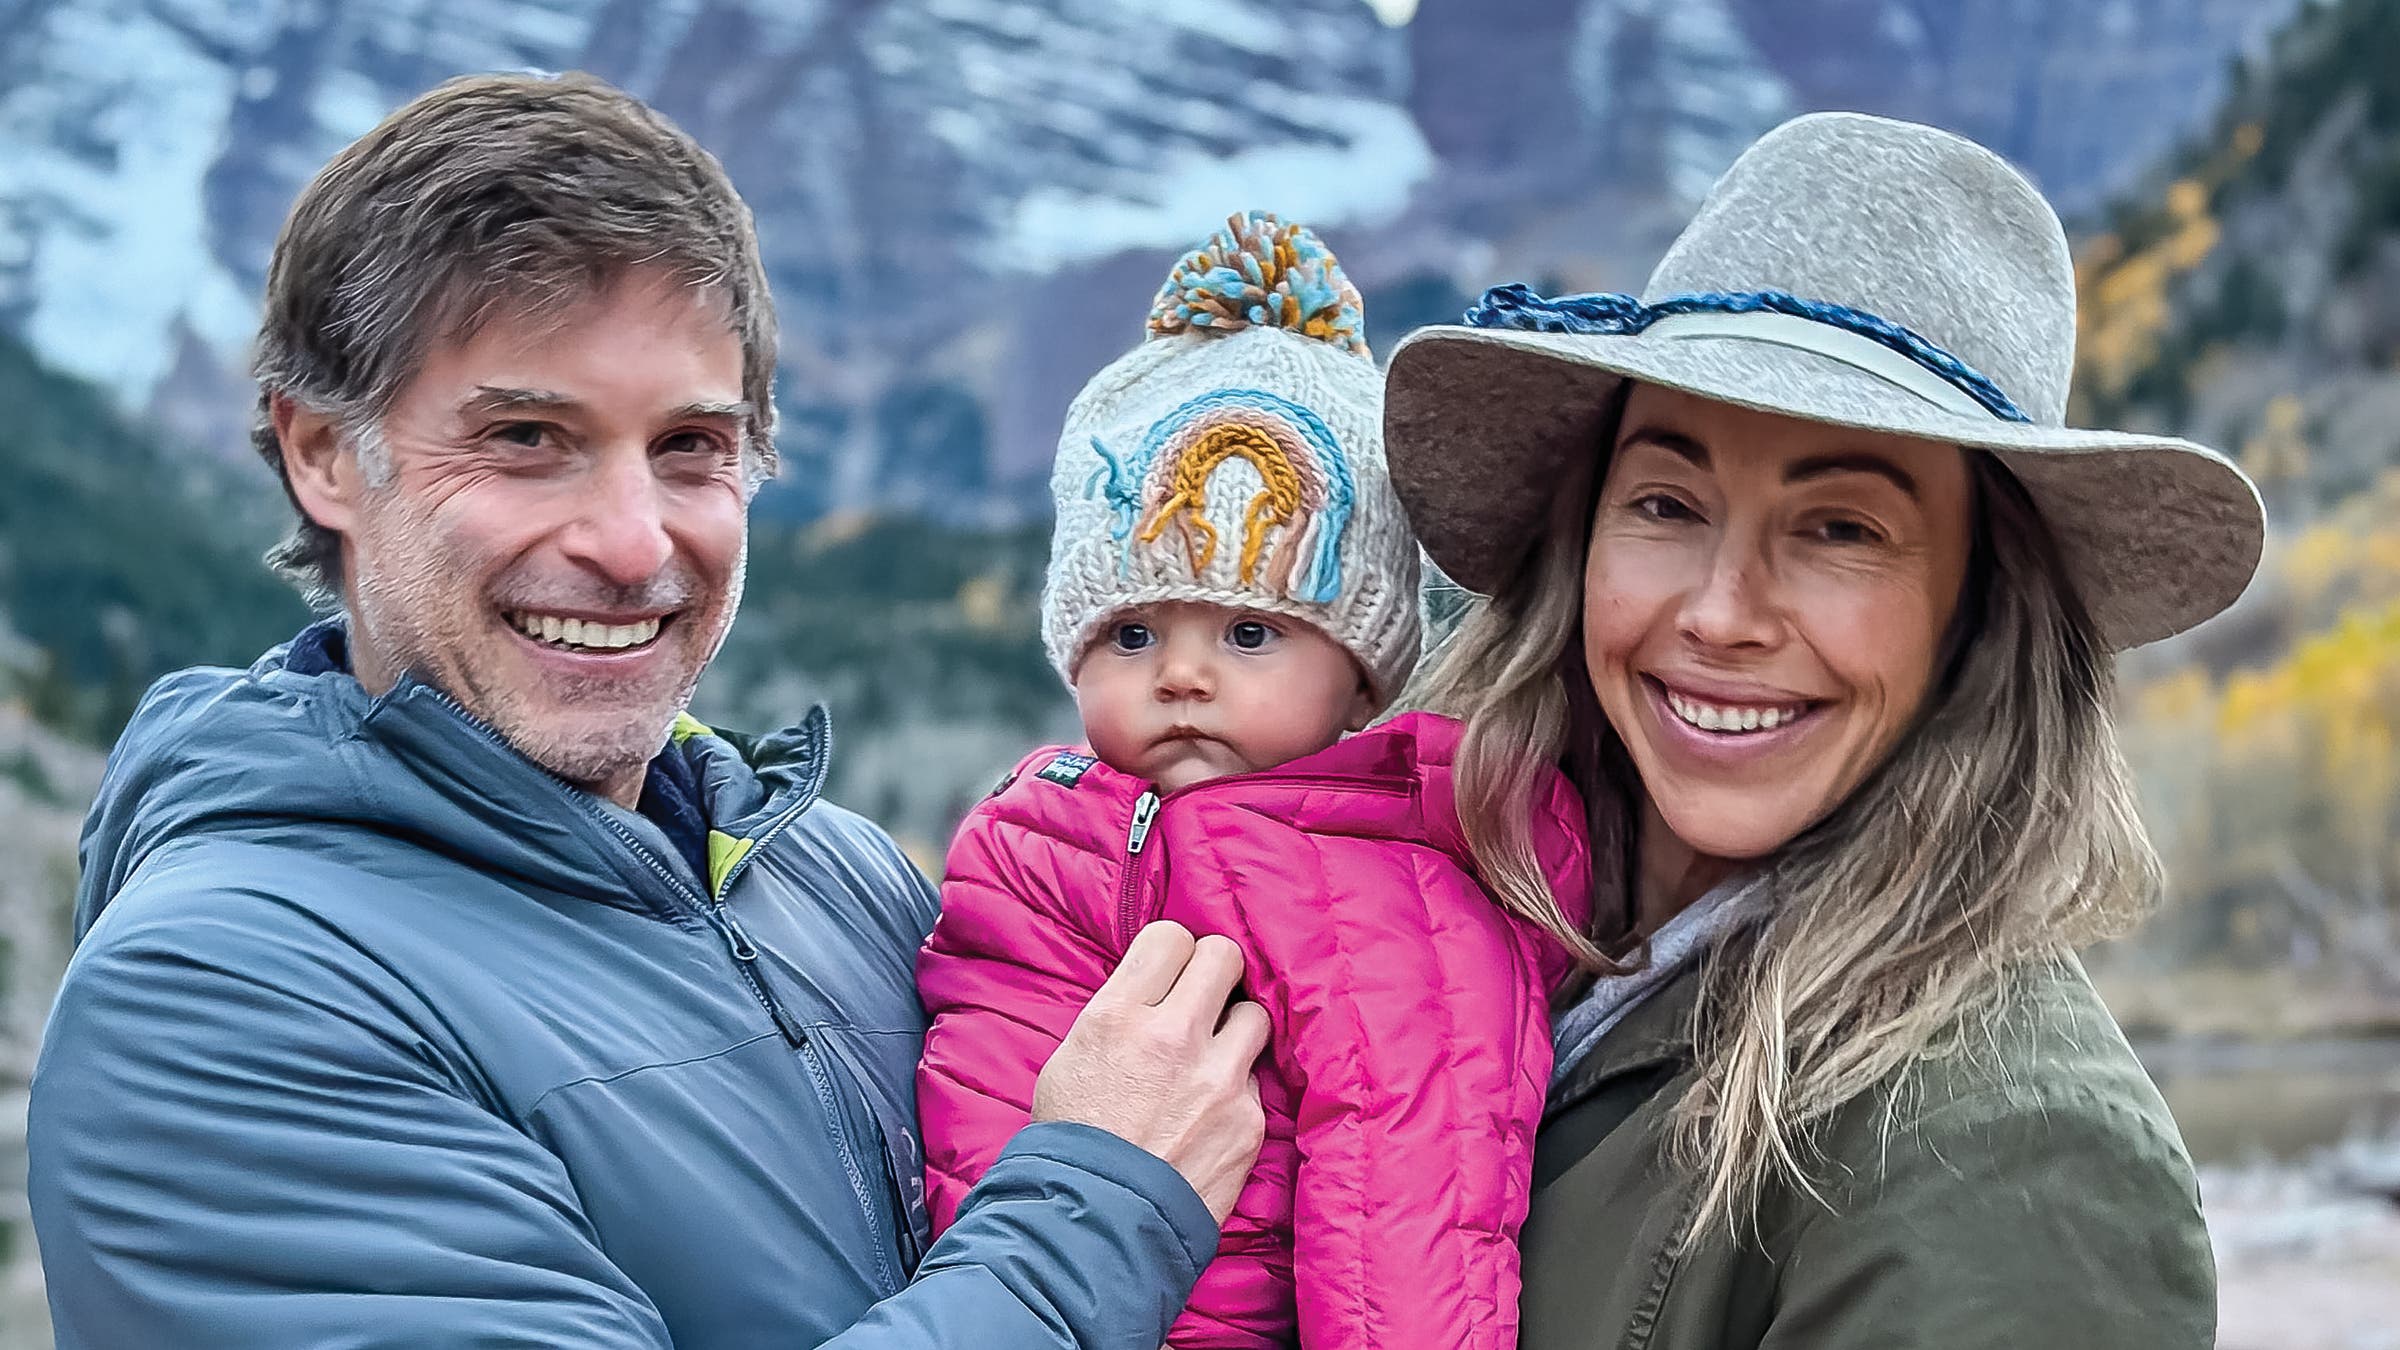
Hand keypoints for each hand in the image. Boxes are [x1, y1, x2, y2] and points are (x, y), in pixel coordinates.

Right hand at [1032, 921, 1268, 1222]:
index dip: (1174, 952)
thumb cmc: (1072, 1144)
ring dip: (1235, 1030)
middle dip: (1215, 973)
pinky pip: (1256, 1082)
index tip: (1171, 971)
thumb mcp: (1071, 1059)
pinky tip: (1211, 1114)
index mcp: (1118, 1015)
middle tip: (1204, 997)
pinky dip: (1237, 1091)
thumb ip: (1119, 1014)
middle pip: (1224, 957)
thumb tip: (1155, 987)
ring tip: (1212, 1057)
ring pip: (1255, 1014)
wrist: (1096, 1229)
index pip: (1171, 936)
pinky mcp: (1248, 1121)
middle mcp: (1173, 1036)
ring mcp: (1218, 1079)